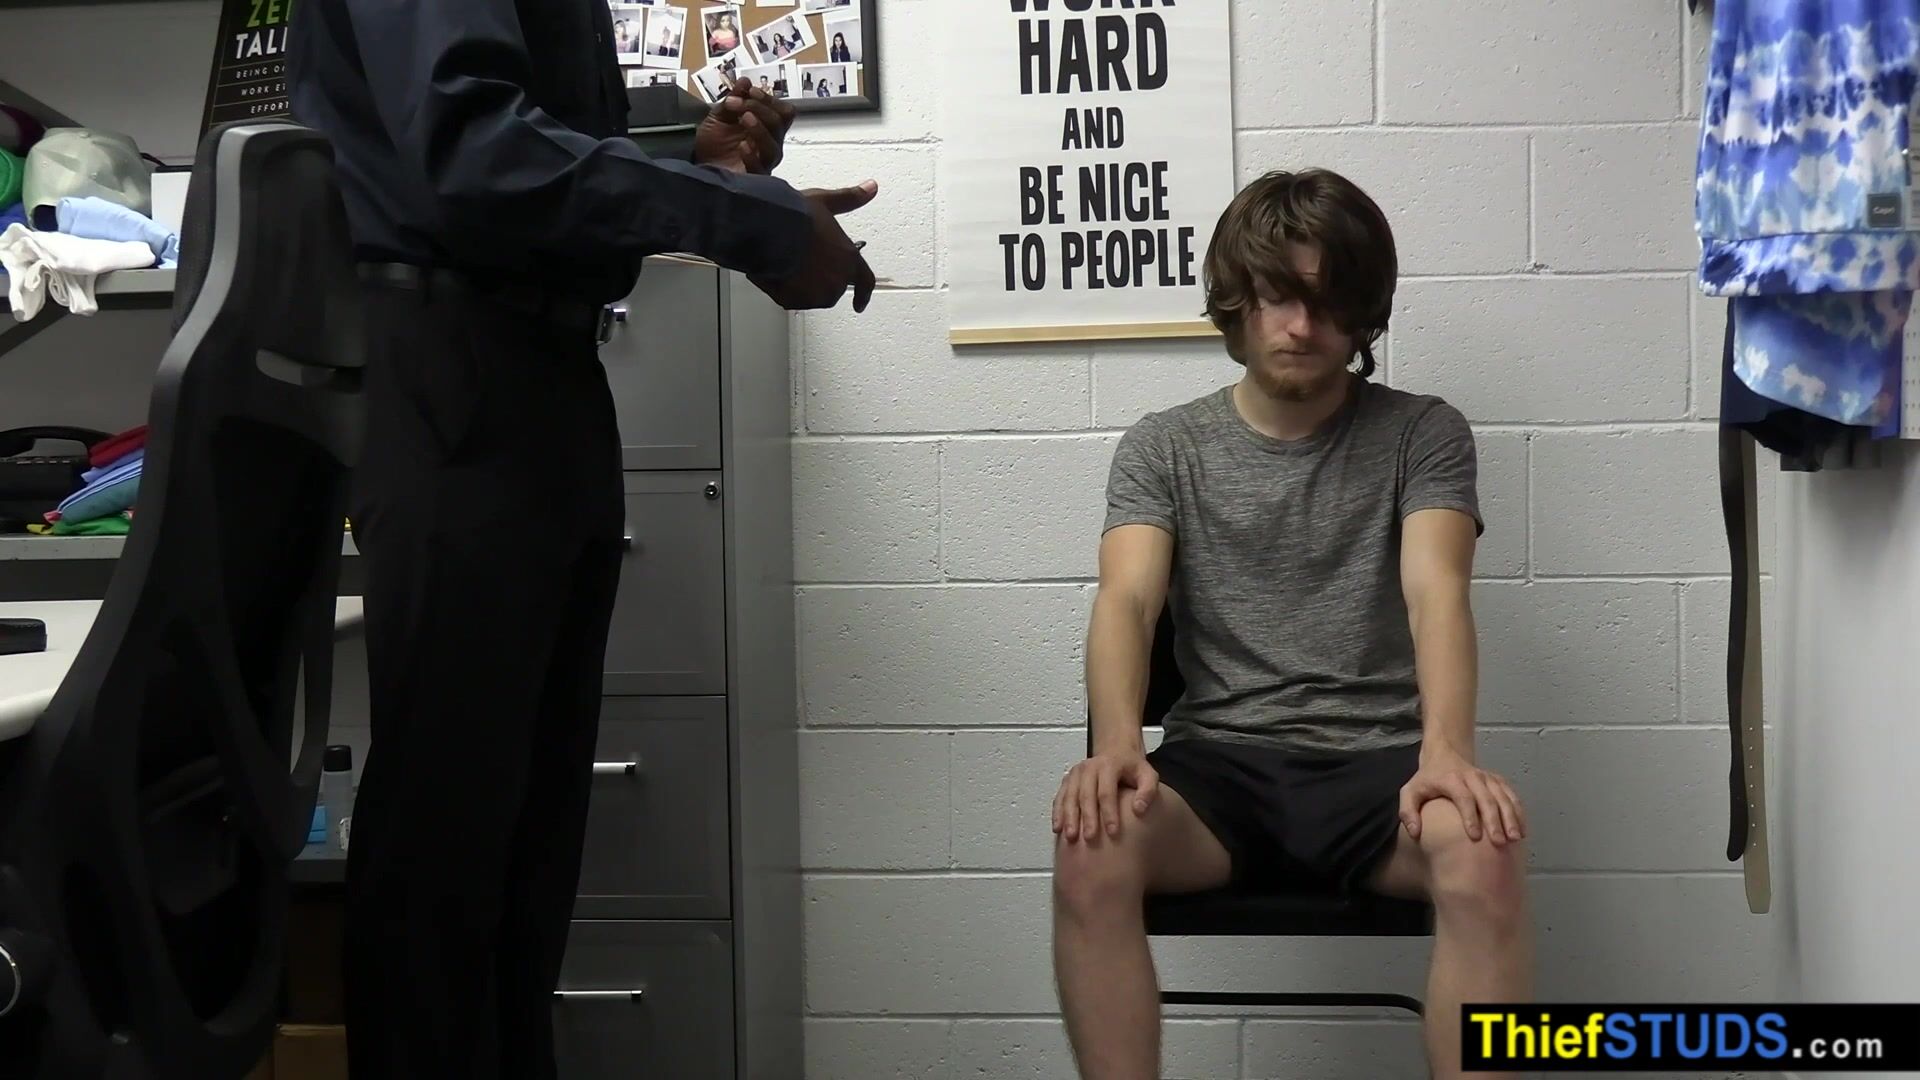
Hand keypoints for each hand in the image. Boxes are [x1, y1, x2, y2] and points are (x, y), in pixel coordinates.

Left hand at [692, 78, 793, 173]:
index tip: (749, 90)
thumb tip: (744, 81)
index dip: (768, 98)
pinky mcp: (754, 179)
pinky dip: (752, 156)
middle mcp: (769, 144)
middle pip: (780, 122)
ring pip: (774, 145)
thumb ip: (732, 99)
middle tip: (738, 104)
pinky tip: (741, 147)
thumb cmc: (712, 146)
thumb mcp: (718, 117)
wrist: (699, 169)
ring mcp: (763, 162)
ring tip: (743, 119)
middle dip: (760, 107)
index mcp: (765, 127)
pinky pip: (761, 168)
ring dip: (760, 128)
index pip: (782, 110)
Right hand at [748, 181, 878, 311]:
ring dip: (802, 285)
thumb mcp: (826, 202)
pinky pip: (790, 299)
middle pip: (832, 287)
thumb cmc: (796, 215)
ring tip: (788, 262)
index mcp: (849, 258)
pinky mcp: (793, 301)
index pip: (865, 282)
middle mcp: (836, 280)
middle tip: (803, 261)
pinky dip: (784, 290)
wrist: (768, 228)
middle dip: (819, 278)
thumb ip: (850, 199)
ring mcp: (815, 294)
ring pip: (811, 295)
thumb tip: (871, 187)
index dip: (863, 294)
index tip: (860, 304)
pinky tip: (777, 271)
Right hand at [1051, 749, 1158, 841]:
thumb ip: (1148, 791)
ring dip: (1069, 817)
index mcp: (1109, 765)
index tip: (1113, 832)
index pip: (1107, 792)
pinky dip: (1058, 812)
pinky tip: (1057, 828)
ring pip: (1070, 796)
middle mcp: (1089, 767)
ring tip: (1071, 836)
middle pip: (1086, 795)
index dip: (1109, 812)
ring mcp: (1076, 773)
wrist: (1116, 752)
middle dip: (1087, 817)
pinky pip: (1060, 796)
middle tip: (1089, 838)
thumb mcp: (1148, 775)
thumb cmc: (1132, 769)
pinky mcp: (1067, 779)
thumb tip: (1139, 810)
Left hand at [1398, 745, 1525, 845]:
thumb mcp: (1410, 791)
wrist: (1444, 755)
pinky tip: (1522, 829)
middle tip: (1499, 843)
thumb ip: (1408, 811)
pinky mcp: (1496, 780)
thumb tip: (1414, 832)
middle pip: (1487, 799)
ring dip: (1511, 817)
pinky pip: (1511, 794)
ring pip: (1503, 796)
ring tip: (1515, 838)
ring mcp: (1487, 778)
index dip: (1470, 817)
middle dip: (1494, 821)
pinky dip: (1518, 811)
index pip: (1464, 798)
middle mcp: (1472, 777)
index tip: (1474, 837)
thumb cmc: (1426, 780)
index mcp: (1451, 779)